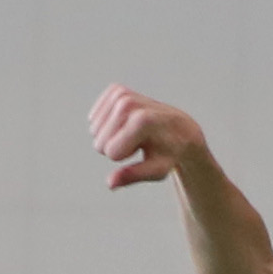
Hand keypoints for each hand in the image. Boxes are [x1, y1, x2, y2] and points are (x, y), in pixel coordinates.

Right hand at [91, 85, 205, 189]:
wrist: (179, 128)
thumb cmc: (168, 152)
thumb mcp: (156, 170)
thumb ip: (133, 175)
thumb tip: (110, 183)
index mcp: (141, 121)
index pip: (110, 153)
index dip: (124, 157)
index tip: (143, 148)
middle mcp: (128, 102)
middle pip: (99, 142)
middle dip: (117, 147)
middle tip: (139, 141)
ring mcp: (121, 94)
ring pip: (94, 130)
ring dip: (112, 136)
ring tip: (135, 132)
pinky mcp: (115, 90)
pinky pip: (94, 118)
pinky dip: (107, 125)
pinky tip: (126, 123)